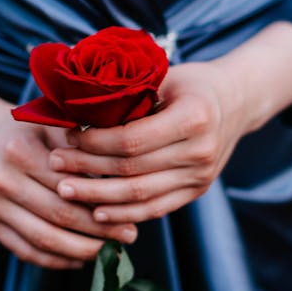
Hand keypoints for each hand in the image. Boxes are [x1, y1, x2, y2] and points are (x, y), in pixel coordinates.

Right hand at [0, 100, 137, 268]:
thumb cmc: (27, 130)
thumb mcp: (53, 125)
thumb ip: (82, 148)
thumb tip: (122, 179)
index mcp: (19, 151)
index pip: (70, 187)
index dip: (104, 204)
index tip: (132, 214)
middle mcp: (2, 180)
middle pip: (59, 216)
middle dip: (99, 232)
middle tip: (129, 237)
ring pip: (43, 240)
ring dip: (81, 251)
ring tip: (109, 251)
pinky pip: (26, 252)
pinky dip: (57, 261)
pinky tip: (81, 259)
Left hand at [47, 62, 249, 222]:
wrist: (236, 102)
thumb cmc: (194, 84)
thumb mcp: (165, 77)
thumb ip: (129, 95)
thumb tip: (78, 112)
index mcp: (193, 117)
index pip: (131, 139)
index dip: (94, 142)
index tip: (67, 137)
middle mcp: (199, 152)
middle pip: (131, 171)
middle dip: (87, 170)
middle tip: (55, 166)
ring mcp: (200, 176)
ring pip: (140, 196)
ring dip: (98, 197)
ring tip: (65, 191)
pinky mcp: (196, 191)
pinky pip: (155, 209)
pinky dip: (124, 214)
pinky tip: (97, 213)